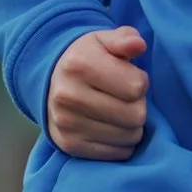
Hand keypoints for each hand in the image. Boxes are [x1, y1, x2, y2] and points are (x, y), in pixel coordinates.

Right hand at [48, 25, 148, 158]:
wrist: (51, 81)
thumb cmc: (88, 59)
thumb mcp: (104, 40)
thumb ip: (124, 38)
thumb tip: (138, 44)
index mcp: (79, 64)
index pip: (136, 87)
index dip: (140, 81)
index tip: (129, 77)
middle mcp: (69, 95)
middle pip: (135, 115)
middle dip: (138, 105)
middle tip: (125, 98)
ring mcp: (67, 123)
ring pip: (129, 136)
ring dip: (132, 125)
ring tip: (119, 111)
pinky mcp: (69, 145)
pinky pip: (117, 153)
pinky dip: (121, 142)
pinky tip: (111, 127)